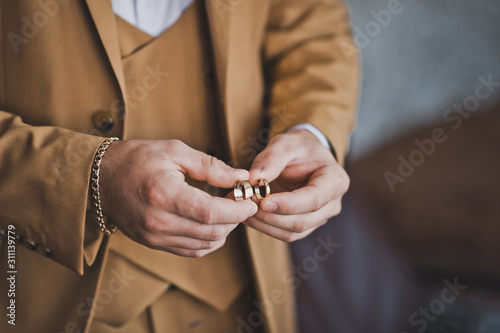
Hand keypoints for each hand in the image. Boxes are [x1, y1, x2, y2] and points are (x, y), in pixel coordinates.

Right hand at [98, 139, 257, 256]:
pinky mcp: (153, 243)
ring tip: (229, 211)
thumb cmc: (136, 159)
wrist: (100, 178)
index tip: (250, 201)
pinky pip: (190, 251)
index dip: (237, 210)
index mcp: (164, 195)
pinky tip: (214, 225)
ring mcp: (154, 237)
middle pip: (212, 232)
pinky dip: (208, 241)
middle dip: (235, 219)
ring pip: (204, 244)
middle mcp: (159, 222)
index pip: (212, 213)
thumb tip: (241, 177)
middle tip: (242, 202)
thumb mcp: (174, 151)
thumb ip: (210, 166)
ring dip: (224, 231)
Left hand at [246, 130, 348, 241]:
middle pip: (302, 221)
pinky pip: (284, 233)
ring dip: (264, 223)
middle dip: (271, 215)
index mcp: (335, 181)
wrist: (303, 156)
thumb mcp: (286, 144)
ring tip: (243, 207)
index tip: (264, 202)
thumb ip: (271, 159)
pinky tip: (248, 215)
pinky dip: (264, 226)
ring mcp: (319, 218)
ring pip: (291, 232)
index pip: (314, 200)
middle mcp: (332, 204)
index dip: (289, 204)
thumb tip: (253, 179)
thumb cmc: (298, 148)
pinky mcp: (304, 225)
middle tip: (246, 202)